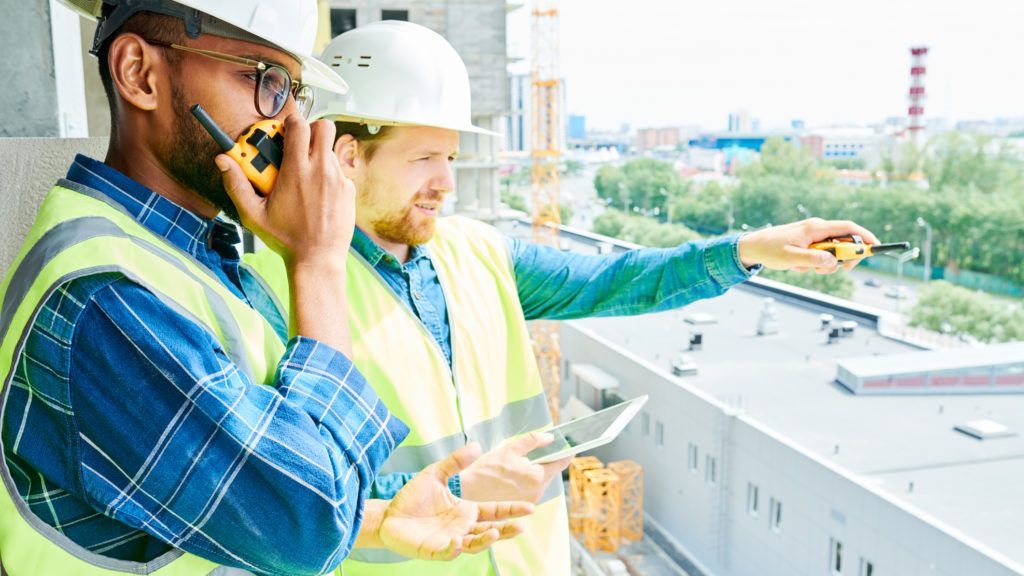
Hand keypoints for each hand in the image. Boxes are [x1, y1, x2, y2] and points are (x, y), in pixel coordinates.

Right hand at [216, 114, 354, 265]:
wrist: (317, 259)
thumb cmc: (285, 239)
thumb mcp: (253, 214)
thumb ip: (236, 184)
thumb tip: (222, 160)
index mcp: (297, 170)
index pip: (299, 125)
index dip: (291, 123)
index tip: (284, 132)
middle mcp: (321, 170)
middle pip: (324, 127)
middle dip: (312, 130)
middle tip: (300, 145)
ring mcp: (339, 180)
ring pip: (331, 150)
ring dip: (319, 156)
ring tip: (305, 177)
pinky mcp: (349, 191)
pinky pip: (340, 172)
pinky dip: (329, 176)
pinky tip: (318, 195)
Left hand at [379, 443, 534, 560]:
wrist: (389, 514)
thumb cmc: (414, 497)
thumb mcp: (435, 474)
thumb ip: (455, 462)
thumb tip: (477, 445)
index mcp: (466, 510)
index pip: (494, 511)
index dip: (511, 510)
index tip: (530, 507)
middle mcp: (462, 527)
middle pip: (490, 531)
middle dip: (506, 530)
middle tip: (521, 526)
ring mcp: (450, 540)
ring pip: (474, 544)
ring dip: (485, 541)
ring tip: (494, 533)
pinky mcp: (434, 550)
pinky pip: (447, 552)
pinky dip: (453, 549)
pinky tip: (457, 541)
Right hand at [460, 432, 570, 503]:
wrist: (466, 492)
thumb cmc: (486, 469)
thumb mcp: (509, 449)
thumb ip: (533, 441)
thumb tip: (550, 437)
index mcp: (537, 476)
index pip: (562, 461)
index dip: (567, 450)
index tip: (570, 443)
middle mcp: (538, 492)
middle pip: (550, 472)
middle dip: (545, 460)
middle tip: (536, 449)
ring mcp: (530, 501)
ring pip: (540, 481)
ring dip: (535, 471)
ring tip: (518, 463)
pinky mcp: (522, 506)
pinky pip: (531, 490)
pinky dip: (527, 481)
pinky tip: (513, 476)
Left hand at [738, 217, 879, 273]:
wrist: (752, 246)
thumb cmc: (769, 250)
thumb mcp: (790, 258)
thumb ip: (813, 260)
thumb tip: (833, 263)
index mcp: (816, 228)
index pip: (848, 228)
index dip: (865, 236)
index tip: (876, 247)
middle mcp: (817, 228)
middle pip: (844, 241)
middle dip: (844, 258)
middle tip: (838, 270)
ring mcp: (813, 235)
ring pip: (832, 251)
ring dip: (825, 264)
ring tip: (804, 268)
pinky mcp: (808, 242)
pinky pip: (820, 255)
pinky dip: (813, 263)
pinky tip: (797, 265)